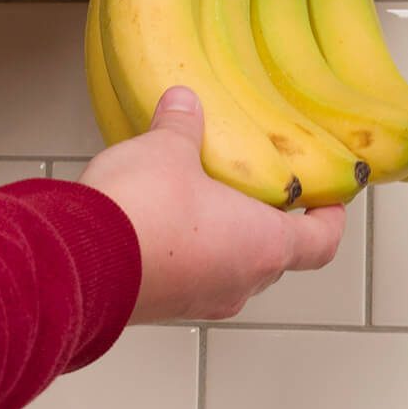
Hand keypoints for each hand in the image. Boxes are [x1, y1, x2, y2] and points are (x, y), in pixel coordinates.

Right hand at [79, 87, 345, 322]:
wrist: (76, 263)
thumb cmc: (142, 213)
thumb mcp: (167, 149)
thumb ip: (181, 125)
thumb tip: (183, 102)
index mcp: (262, 246)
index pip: (321, 242)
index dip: (330, 219)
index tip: (330, 198)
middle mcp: (237, 282)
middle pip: (274, 257)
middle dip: (267, 223)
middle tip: (259, 190)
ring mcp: (196, 301)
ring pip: (227, 270)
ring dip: (222, 240)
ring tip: (202, 199)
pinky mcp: (157, 306)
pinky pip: (186, 278)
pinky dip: (184, 253)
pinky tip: (159, 221)